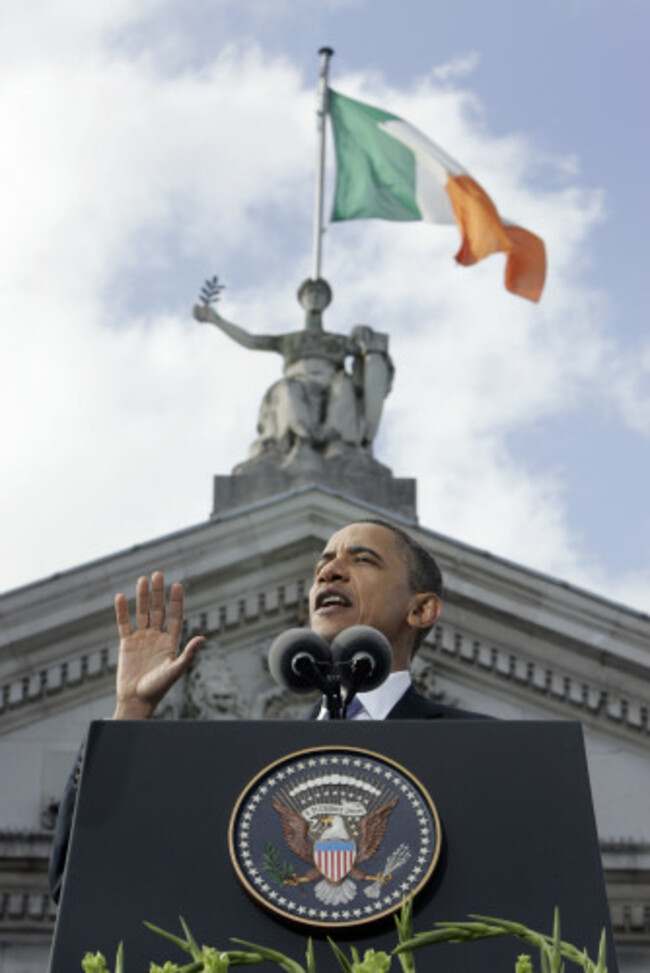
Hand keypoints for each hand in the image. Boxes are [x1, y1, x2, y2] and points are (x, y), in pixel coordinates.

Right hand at [112, 572, 203, 719]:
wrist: (136, 700)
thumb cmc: (158, 689)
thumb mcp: (175, 670)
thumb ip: (188, 654)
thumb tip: (203, 638)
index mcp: (171, 642)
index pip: (175, 616)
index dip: (176, 601)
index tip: (177, 585)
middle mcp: (157, 637)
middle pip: (158, 610)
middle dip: (158, 593)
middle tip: (158, 574)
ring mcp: (141, 639)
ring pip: (142, 613)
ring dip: (142, 597)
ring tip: (143, 579)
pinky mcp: (126, 644)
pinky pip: (124, 624)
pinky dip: (122, 611)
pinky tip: (121, 597)